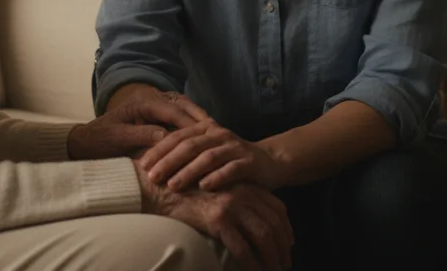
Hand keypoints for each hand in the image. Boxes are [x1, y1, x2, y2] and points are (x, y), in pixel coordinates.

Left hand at [68, 88, 207, 159]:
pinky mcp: (161, 114)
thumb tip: (165, 137)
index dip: (190, 124)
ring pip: (187, 109)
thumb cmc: (101, 139)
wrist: (88, 138)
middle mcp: (155, 99)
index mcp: (145, 102)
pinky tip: (206, 139)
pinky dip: (195, 125)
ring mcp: (159, 105)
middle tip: (220, 133)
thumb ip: (141, 135)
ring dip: (200, 122)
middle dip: (201, 120)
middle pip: (184, 106)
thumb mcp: (118, 137)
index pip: (172, 111)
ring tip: (218, 136)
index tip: (206, 135)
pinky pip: (183, 116)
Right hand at [136, 160, 292, 270]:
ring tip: (275, 270)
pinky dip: (252, 263)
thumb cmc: (183, 188)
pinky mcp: (217, 219)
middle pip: (274, 222)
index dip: (286, 226)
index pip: (276, 206)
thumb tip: (247, 218)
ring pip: (263, 236)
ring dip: (272, 257)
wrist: (158, 186)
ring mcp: (231, 205)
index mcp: (243, 184)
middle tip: (285, 263)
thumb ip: (233, 195)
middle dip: (283, 246)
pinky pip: (242, 247)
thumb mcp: (214, 186)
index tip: (288, 242)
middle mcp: (242, 193)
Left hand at [139, 119, 286, 191]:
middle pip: (189, 145)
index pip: (176, 136)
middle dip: (168, 161)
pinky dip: (217, 177)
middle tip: (152, 177)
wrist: (269, 161)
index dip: (159, 150)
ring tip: (173, 185)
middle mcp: (218, 134)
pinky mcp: (249, 161)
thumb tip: (151, 166)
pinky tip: (204, 187)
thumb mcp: (207, 152)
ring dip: (188, 171)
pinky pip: (231, 169)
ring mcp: (234, 146)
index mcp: (204, 128)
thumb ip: (185, 154)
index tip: (142, 165)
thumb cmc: (230, 160)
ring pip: (207, 157)